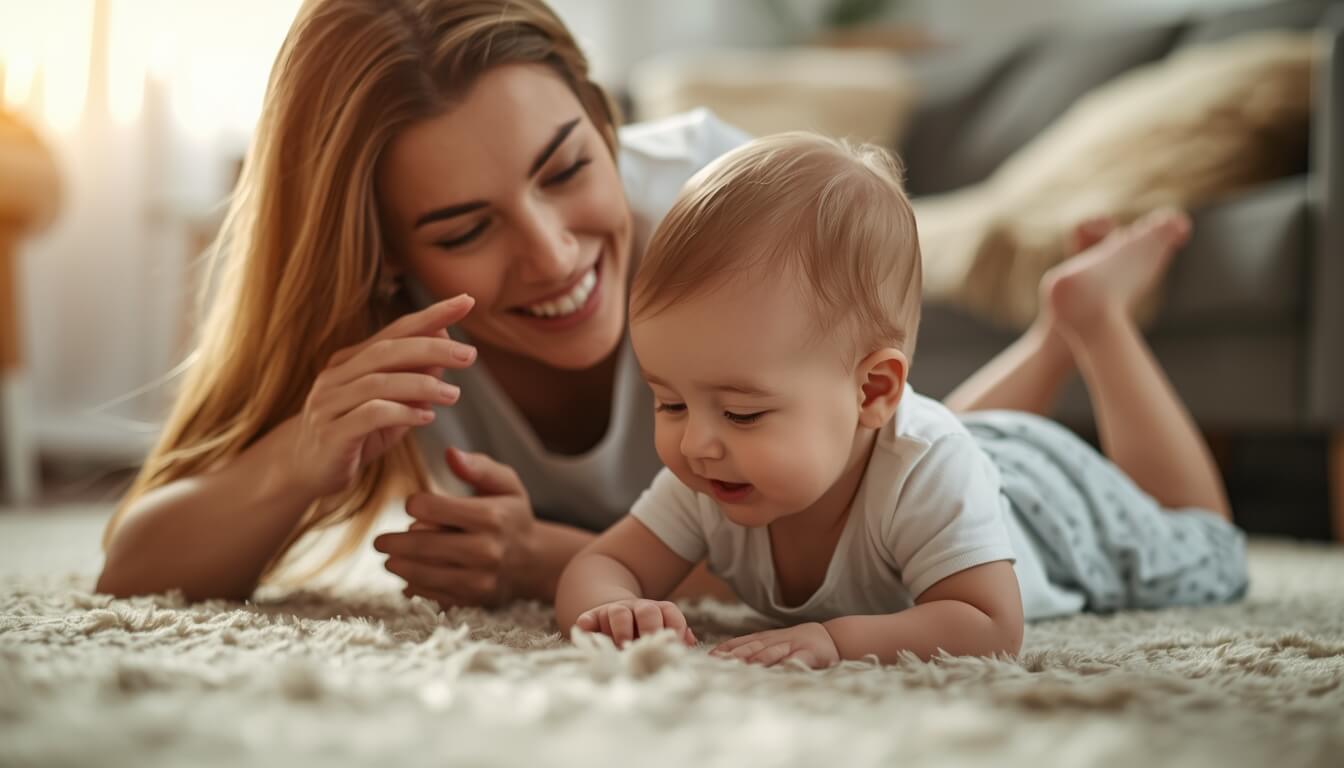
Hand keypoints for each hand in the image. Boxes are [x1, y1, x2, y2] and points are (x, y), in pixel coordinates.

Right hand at [287, 295, 477, 499]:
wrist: (303, 470)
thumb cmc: (355, 434)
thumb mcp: (390, 406)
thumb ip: (414, 380)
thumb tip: (447, 351)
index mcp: (352, 361)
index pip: (396, 331)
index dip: (431, 315)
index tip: (467, 300)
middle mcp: (337, 375)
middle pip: (386, 351)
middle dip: (431, 348)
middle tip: (469, 354)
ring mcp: (329, 403)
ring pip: (378, 383)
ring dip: (421, 386)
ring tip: (454, 395)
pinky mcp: (331, 433)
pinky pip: (368, 416)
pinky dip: (401, 413)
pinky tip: (427, 418)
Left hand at [375, 447, 537, 607]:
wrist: (534, 562)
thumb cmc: (512, 515)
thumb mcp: (505, 483)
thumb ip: (478, 466)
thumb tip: (450, 453)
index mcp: (490, 517)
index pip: (431, 508)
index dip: (415, 503)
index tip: (412, 504)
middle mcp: (485, 550)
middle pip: (422, 545)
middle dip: (393, 542)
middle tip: (379, 542)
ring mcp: (479, 579)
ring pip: (423, 573)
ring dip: (399, 565)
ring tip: (389, 559)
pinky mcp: (472, 599)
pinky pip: (432, 593)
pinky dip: (414, 585)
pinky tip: (408, 575)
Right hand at [574, 599, 697, 648]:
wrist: (613, 614)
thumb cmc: (644, 633)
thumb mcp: (662, 633)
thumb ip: (677, 638)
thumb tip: (691, 644)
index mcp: (659, 611)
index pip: (671, 614)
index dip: (675, 629)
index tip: (675, 646)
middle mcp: (638, 608)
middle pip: (647, 610)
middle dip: (649, 627)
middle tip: (648, 646)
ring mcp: (614, 611)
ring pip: (619, 612)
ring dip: (621, 629)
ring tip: (622, 647)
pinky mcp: (592, 618)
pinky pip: (588, 618)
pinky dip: (586, 625)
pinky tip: (585, 631)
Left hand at [711, 622, 839, 668]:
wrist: (831, 637)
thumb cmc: (799, 644)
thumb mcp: (776, 644)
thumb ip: (756, 650)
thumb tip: (730, 661)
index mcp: (767, 639)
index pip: (742, 642)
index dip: (726, 648)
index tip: (710, 656)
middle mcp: (776, 641)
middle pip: (751, 646)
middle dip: (734, 654)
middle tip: (716, 661)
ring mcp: (792, 646)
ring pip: (770, 652)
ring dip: (754, 659)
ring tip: (739, 666)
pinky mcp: (809, 654)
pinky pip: (795, 659)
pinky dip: (785, 663)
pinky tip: (777, 669)